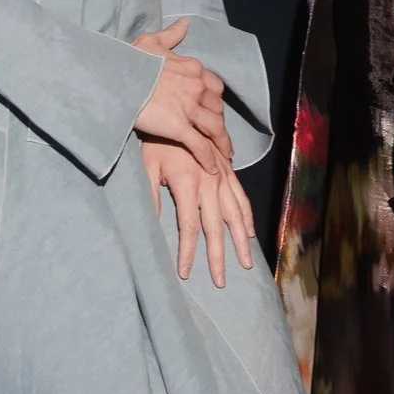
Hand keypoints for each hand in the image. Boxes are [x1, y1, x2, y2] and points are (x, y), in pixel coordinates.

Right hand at [131, 17, 231, 173]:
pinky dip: (209, 157)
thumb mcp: (152, 42)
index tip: (214, 111)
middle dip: (220, 123)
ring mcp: (189, 107)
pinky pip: (200, 145)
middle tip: (221, 136)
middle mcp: (197, 86)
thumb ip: (172, 35)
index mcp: (193, 68)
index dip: (216, 101)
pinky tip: (212, 168)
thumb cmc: (129, 61)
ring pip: (214, 127)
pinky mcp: (179, 126)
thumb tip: (185, 23)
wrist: (115, 79)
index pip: (215, 87)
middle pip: (217, 109)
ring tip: (225, 155)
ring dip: (222, 143)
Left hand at [140, 136, 256, 287]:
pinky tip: (248, 233)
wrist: (177, 112)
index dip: (188, 253)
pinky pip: (242, 197)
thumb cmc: (155, 141)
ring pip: (235, 215)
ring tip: (245, 263)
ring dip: (240, 241)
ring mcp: (223, 176)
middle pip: (216, 227)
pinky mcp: (228, 171)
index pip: (190, 228)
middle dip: (218, 257)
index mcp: (188, 183)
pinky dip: (246, 216)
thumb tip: (150, 229)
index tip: (185, 273)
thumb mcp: (145, 168)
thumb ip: (150, 198)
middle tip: (221, 282)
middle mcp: (210, 182)